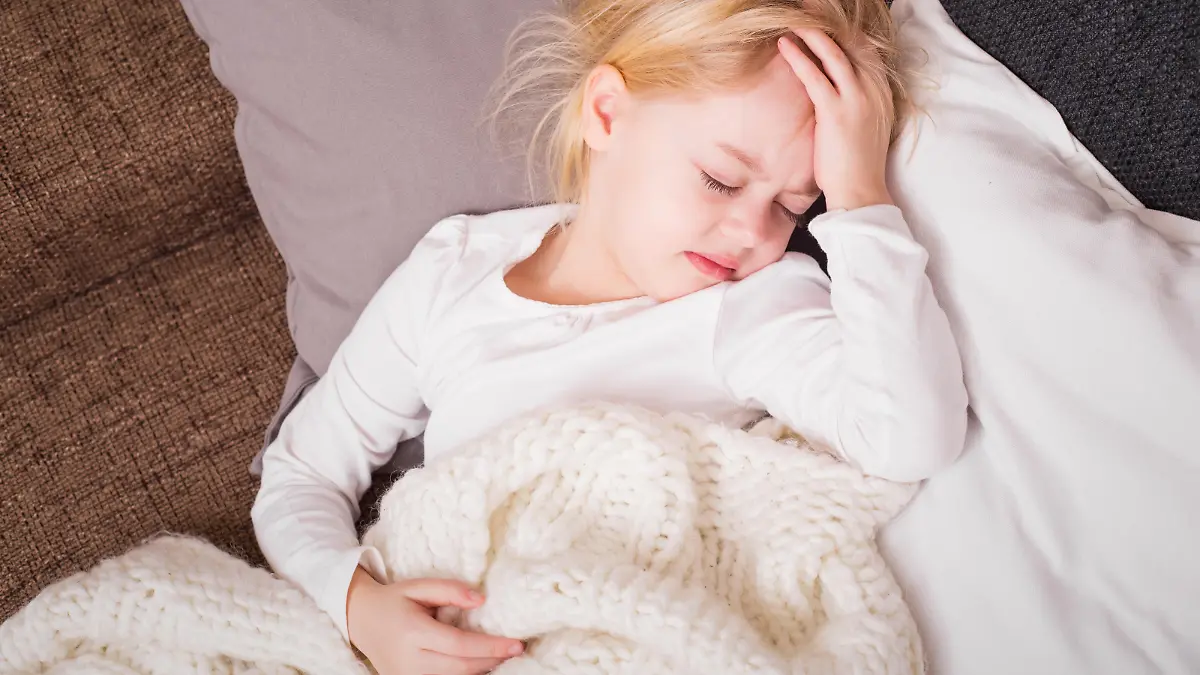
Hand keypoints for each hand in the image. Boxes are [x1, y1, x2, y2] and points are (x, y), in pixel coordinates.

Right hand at [346, 567, 524, 674]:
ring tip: (502, 657)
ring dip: (482, 670)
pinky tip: (480, 664)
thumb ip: (450, 590)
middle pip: (461, 668)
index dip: (491, 646)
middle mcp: (410, 661)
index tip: (516, 644)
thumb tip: (481, 599)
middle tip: (516, 650)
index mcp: (413, 633)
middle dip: (492, 661)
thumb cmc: (394, 601)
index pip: (460, 645)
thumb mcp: (419, 586)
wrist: (361, 621)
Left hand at [777, 29, 893, 211]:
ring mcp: (858, 100)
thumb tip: (834, 90)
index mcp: (882, 91)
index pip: (866, 48)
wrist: (861, 192)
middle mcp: (874, 90)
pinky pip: (816, 76)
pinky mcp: (836, 113)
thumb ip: (855, 102)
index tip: (826, 16)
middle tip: (810, 6)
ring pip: (836, 53)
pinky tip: (785, 45)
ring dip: (813, 32)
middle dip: (830, 22)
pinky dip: (799, 57)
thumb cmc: (856, 165)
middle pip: (853, 42)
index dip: (846, 29)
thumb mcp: (863, 125)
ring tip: (793, 19)